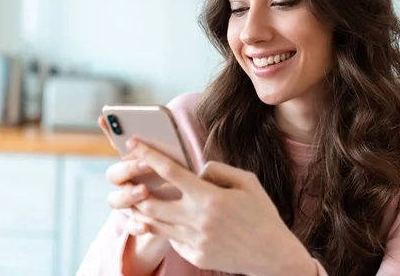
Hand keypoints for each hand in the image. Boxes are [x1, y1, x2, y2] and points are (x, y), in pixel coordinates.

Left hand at [127, 138, 316, 275]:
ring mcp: (195, 242)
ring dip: (142, 209)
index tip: (133, 143)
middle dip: (134, 188)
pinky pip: (171, 239)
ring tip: (138, 197)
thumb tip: (195, 171)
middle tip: (127, 177)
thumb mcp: (247, 181)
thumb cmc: (261, 213)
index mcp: (211, 198)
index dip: (148, 154)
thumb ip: (217, 170)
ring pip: (154, 224)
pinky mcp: (195, 256)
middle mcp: (198, 221)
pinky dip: (165, 227)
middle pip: (150, 202)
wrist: (272, 254)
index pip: (170, 172)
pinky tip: (167, 219)